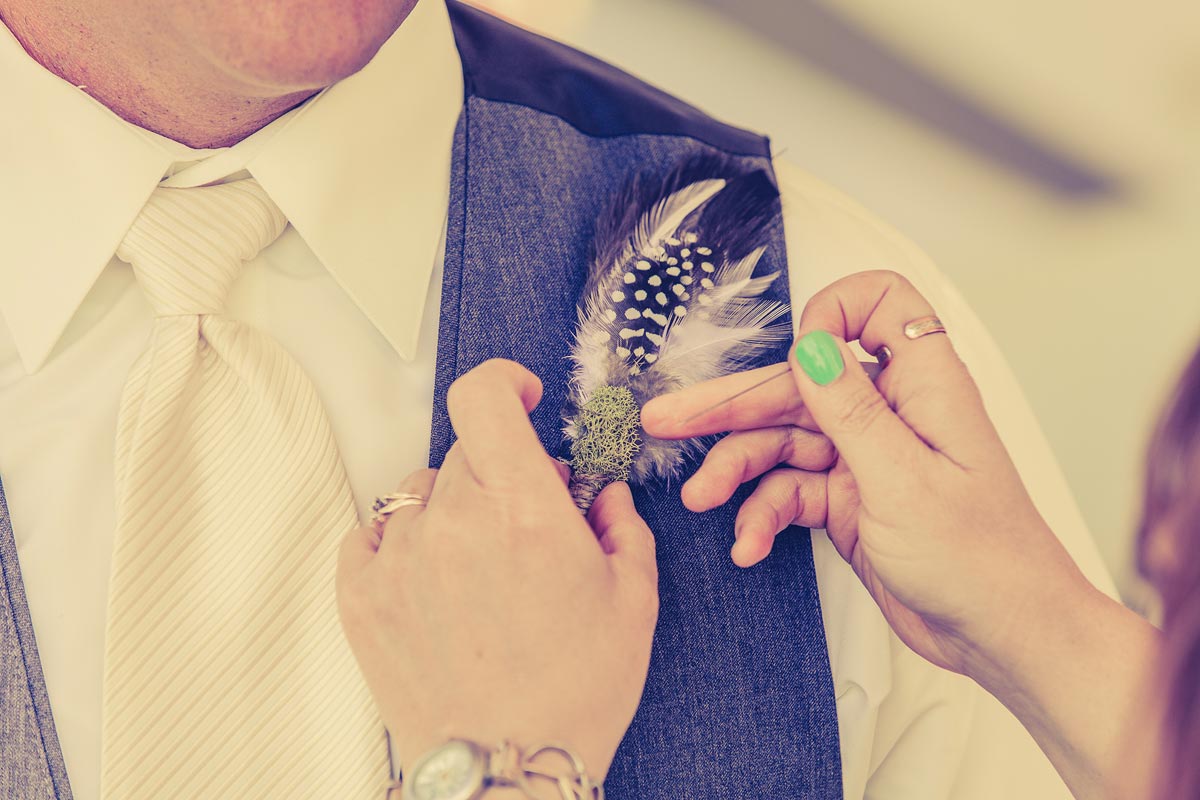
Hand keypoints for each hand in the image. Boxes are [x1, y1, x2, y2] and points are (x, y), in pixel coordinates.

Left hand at [337, 359, 657, 780]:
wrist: (506, 770)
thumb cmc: (574, 692)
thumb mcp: (633, 601)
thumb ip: (621, 525)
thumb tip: (601, 492)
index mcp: (523, 510)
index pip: (484, 396)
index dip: (503, 382)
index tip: (522, 398)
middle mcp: (453, 522)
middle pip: (466, 452)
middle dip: (501, 473)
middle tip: (524, 525)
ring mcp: (399, 558)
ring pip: (421, 493)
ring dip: (453, 511)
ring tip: (480, 571)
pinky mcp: (360, 596)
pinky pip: (374, 534)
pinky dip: (405, 544)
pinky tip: (436, 583)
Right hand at [641, 270, 1087, 676]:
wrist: (1001, 634)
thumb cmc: (980, 557)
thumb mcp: (903, 479)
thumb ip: (850, 408)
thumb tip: (812, 343)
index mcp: (920, 385)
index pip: (878, 306)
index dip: (832, 315)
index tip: (797, 354)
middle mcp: (888, 412)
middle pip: (797, 384)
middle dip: (731, 405)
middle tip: (665, 419)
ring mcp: (865, 456)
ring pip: (782, 441)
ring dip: (736, 470)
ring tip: (699, 499)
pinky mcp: (848, 500)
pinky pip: (788, 492)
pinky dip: (762, 516)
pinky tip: (748, 544)